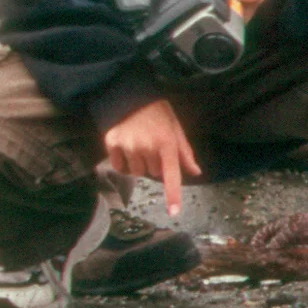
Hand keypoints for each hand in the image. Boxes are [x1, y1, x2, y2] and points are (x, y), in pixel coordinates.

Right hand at [100, 97, 200, 216]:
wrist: (132, 96)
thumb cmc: (158, 114)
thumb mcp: (176, 129)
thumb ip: (185, 153)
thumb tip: (196, 172)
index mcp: (167, 143)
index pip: (171, 174)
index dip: (173, 194)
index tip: (174, 212)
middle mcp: (147, 146)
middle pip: (153, 174)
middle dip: (155, 165)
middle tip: (153, 146)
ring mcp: (128, 145)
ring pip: (136, 173)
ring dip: (139, 164)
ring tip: (139, 145)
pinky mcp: (112, 143)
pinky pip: (119, 167)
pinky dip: (123, 163)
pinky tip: (126, 147)